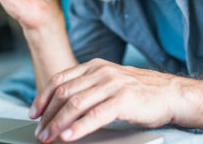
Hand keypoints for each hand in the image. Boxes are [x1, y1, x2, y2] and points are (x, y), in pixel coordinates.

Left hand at [29, 58, 177, 142]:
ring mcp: (111, 84)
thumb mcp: (106, 80)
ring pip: (76, 103)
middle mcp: (100, 72)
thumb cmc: (135, 89)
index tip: (34, 112)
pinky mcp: (123, 99)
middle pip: (64, 92)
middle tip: (39, 130)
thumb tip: (62, 104)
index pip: (59, 78)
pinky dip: (79, 127)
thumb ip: (86, 86)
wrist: (168, 92)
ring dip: (58, 122)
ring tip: (48, 137)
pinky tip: (68, 136)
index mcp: (93, 66)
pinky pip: (95, 115)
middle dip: (48, 113)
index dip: (43, 96)